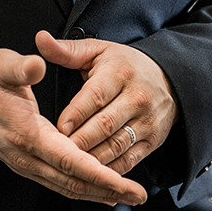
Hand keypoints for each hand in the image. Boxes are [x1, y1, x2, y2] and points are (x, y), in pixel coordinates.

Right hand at [0, 48, 145, 204]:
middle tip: (138, 196)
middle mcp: (28, 156)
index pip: (71, 162)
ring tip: (128, 197)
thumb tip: (37, 66)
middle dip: (109, 190)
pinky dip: (85, 189)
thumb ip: (22, 68)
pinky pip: (61, 183)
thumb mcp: (2, 68)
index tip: (124, 184)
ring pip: (68, 187)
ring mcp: (27, 164)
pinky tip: (104, 192)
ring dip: (100, 194)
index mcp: (28, 135)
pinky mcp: (30, 165)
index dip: (100, 175)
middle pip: (74, 182)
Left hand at [36, 31, 177, 175]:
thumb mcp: (98, 51)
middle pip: (104, 126)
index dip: (73, 116)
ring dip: (91, 159)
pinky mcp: (154, 140)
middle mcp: (138, 98)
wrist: (171, 79)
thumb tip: (40, 39)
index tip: (55, 129)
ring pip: (116, 146)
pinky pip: (129, 160)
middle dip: (78, 142)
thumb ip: (67, 50)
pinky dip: (109, 169)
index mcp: (121, 74)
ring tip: (70, 164)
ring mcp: (148, 121)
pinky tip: (91, 171)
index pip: (94, 98)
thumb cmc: (125, 66)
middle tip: (56, 152)